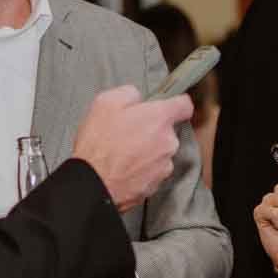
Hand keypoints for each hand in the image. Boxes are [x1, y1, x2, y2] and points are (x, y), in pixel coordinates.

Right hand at [73, 87, 191, 212]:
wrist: (93, 183)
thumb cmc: (98, 144)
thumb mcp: (106, 102)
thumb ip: (130, 94)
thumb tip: (137, 98)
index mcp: (159, 118)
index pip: (184, 105)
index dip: (176, 103)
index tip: (168, 105)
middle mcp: (168, 142)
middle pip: (167, 131)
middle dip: (151, 130)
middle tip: (128, 133)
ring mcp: (164, 165)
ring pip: (160, 152)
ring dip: (147, 151)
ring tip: (122, 153)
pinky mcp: (157, 184)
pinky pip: (153, 171)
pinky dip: (142, 169)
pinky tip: (124, 168)